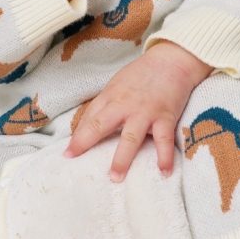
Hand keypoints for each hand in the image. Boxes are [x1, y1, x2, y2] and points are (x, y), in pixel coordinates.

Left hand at [63, 42, 212, 180]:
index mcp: (111, 97)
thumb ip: (104, 105)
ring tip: (115, 178)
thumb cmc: (142, 74)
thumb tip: (86, 128)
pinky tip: (164, 172)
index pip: (89, 119)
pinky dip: (165, 157)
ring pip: (131, 137)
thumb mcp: (117, 85)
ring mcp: (146, 112)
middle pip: (101, 126)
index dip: (77, 137)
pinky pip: (164, 140)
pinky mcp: (166, 117)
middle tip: (75, 163)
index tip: (67, 154)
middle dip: (86, 143)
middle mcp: (125, 105)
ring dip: (122, 159)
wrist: (171, 60)